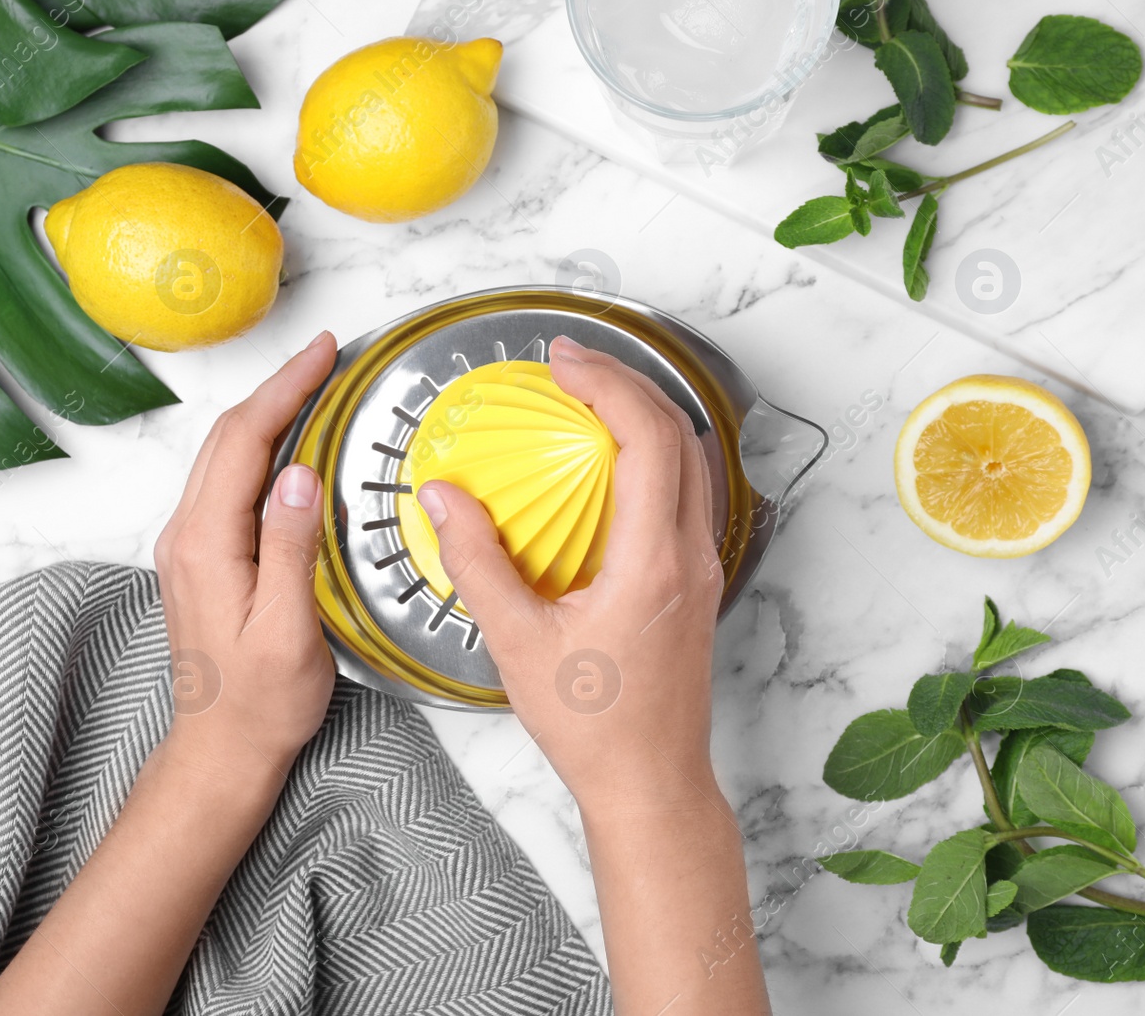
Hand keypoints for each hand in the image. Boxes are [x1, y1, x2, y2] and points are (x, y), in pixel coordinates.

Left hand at [153, 332, 338, 783]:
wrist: (221, 750)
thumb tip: (299, 474)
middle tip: (327, 357)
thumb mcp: (289, 630)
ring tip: (315, 387)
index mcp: (206, 545)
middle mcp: (186, 535)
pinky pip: (226, 481)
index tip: (323, 353)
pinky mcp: (200, 557)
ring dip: (267, 413)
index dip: (284, 389)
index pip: (244, 442)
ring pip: (223, 455)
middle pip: (227, 436)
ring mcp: (188, 545)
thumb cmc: (261, 703)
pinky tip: (291, 445)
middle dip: (276, 388)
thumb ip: (289, 548)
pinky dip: (259, 447)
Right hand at [415, 335, 723, 813]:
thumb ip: (476, 562)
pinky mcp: (697, 582)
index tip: (562, 361)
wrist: (650, 782)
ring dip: (645, 414)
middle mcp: (691, 555)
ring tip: (587, 398)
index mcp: (653, 563)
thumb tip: (443, 497)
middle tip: (569, 364)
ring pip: (693, 459)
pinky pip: (686, 490)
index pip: (647, 439)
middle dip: (626, 382)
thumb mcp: (516, 643)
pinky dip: (652, 453)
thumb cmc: (592, 727)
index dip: (608, 384)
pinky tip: (606, 462)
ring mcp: (702, 567)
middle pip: (681, 433)